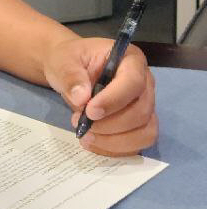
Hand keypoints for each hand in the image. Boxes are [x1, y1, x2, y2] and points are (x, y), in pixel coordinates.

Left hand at [42, 36, 156, 155]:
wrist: (69, 71)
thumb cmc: (70, 60)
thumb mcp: (63, 60)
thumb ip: (71, 76)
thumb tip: (81, 98)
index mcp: (130, 60)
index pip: (133, 82)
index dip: (114, 100)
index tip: (90, 111)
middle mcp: (145, 83)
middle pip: (141, 111)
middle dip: (110, 124)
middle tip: (80, 123)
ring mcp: (145, 105)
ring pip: (144, 132)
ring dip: (114, 141)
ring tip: (85, 135)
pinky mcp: (139, 125)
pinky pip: (137, 144)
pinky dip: (115, 149)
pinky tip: (93, 143)